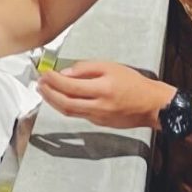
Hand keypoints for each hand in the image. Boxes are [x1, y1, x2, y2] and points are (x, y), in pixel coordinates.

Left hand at [36, 61, 172, 128]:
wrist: (152, 105)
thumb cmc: (133, 83)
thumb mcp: (111, 67)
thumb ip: (86, 68)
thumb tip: (65, 73)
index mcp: (102, 89)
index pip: (70, 86)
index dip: (53, 80)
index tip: (44, 73)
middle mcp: (99, 106)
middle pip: (65, 103)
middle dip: (48, 94)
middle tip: (39, 84)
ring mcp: (98, 117)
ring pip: (69, 112)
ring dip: (53, 102)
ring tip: (44, 91)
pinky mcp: (99, 123)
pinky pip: (79, 114)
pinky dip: (66, 106)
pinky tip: (61, 98)